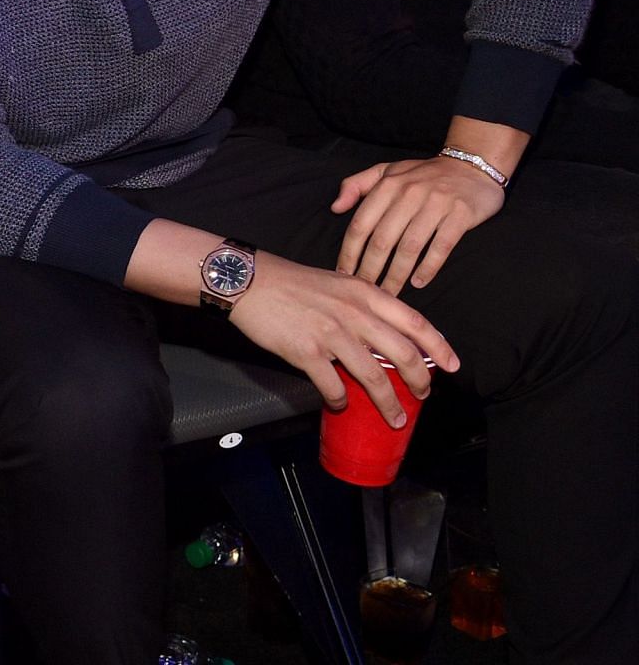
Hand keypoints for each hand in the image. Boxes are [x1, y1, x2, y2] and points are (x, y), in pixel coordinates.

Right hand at [229, 253, 460, 426]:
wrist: (247, 281)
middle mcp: (354, 313)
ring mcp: (331, 333)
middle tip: (423, 396)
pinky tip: (340, 404)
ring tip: (395, 418)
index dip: (439, 347)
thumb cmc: (291, 283)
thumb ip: (362, 304)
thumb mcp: (337, 283)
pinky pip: (333, 386)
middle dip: (420, 381)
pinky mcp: (306, 352)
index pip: (415, 322)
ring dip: (388, 404)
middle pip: (403, 354)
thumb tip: (383, 334)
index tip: (453, 365)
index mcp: (365, 294)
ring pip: (374, 377)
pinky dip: (340, 400)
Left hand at [331, 155, 506, 293]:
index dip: (349, 252)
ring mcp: (436, 204)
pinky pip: (441, 246)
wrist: (473, 166)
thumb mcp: (386, 171)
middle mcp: (409, 194)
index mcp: (387, 185)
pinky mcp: (460, 214)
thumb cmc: (423, 174)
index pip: (361, 224)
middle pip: (382, 240)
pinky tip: (418, 283)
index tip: (343, 274)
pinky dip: (428, 267)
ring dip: (397, 275)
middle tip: (365, 291)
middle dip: (370, 270)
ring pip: (409, 247)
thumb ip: (356, 185)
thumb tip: (334, 208)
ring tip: (389, 294)